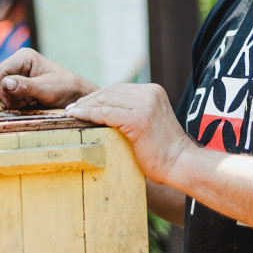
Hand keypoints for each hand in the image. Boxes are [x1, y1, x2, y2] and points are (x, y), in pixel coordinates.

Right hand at [0, 48, 98, 109]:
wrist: (75, 96)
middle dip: (6, 96)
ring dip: (11, 101)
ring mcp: (17, 74)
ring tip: (30, 103)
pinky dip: (14, 103)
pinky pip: (6, 96)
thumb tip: (5, 83)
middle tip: (23, 104)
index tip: (10, 104)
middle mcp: (18, 63)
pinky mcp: (18, 85)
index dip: (1, 88)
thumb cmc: (66, 88)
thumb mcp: (47, 89)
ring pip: (0, 90)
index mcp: (24, 57)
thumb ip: (26, 86)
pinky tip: (28, 104)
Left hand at [64, 83, 194, 186]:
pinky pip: (106, 113)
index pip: (118, 89)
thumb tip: (105, 113)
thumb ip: (133, 112)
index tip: (81, 105)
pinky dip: (89, 114)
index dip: (97, 96)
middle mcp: (150, 93)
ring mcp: (146, 104)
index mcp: (153, 91)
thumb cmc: (163, 151)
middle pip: (110, 91)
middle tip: (71, 109)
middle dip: (88, 99)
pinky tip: (77, 117)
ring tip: (71, 113)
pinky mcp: (139, 118)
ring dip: (85, 106)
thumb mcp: (150, 123)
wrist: (181, 164)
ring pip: (106, 100)